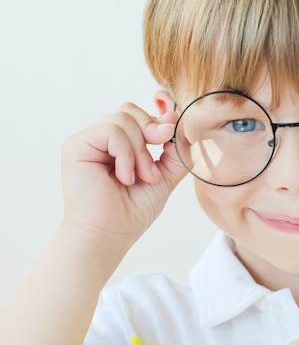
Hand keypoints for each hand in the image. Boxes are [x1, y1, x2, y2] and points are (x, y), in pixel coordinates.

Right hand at [59, 103, 187, 257]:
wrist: (109, 235)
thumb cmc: (131, 211)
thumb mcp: (163, 176)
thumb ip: (174, 152)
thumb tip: (177, 122)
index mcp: (118, 143)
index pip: (137, 113)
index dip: (157, 109)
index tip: (171, 114)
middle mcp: (100, 138)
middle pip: (131, 110)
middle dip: (152, 135)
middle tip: (154, 169)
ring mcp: (86, 140)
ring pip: (123, 119)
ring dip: (140, 152)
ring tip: (138, 178)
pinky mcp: (76, 145)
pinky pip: (111, 131)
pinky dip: (125, 154)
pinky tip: (123, 177)